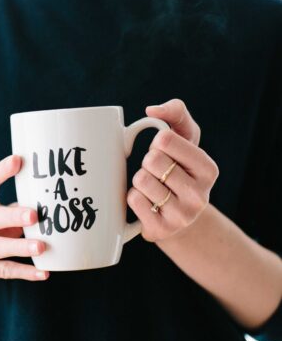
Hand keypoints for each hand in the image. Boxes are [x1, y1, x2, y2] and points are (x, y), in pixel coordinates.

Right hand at [0, 154, 48, 284]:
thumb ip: (13, 202)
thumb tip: (50, 194)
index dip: (0, 172)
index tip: (18, 161)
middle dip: (12, 216)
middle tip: (34, 215)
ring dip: (19, 247)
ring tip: (41, 247)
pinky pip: (1, 270)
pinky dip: (23, 272)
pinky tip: (43, 273)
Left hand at [127, 98, 219, 241]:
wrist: (178, 217)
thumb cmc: (178, 169)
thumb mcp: (185, 138)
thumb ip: (175, 113)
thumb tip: (152, 110)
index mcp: (208, 169)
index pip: (165, 140)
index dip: (157, 143)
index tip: (165, 153)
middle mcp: (200, 195)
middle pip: (151, 160)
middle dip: (147, 162)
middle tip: (157, 173)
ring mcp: (181, 216)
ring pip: (140, 180)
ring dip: (139, 181)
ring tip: (152, 188)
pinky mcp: (161, 230)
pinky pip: (133, 200)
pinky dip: (132, 197)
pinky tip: (146, 203)